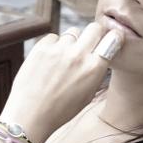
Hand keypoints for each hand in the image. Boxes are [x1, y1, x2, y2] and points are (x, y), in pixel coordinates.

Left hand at [0, 22, 123, 142]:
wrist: (30, 114)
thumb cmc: (59, 110)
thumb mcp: (87, 95)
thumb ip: (96, 72)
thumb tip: (100, 55)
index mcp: (94, 68)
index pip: (112, 39)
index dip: (112, 37)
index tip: (109, 39)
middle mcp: (79, 55)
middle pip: (94, 28)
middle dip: (93, 34)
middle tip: (87, 44)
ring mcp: (59, 49)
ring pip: (73, 32)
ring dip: (71, 42)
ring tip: (63, 58)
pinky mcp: (42, 47)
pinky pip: (53, 37)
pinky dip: (53, 45)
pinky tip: (48, 60)